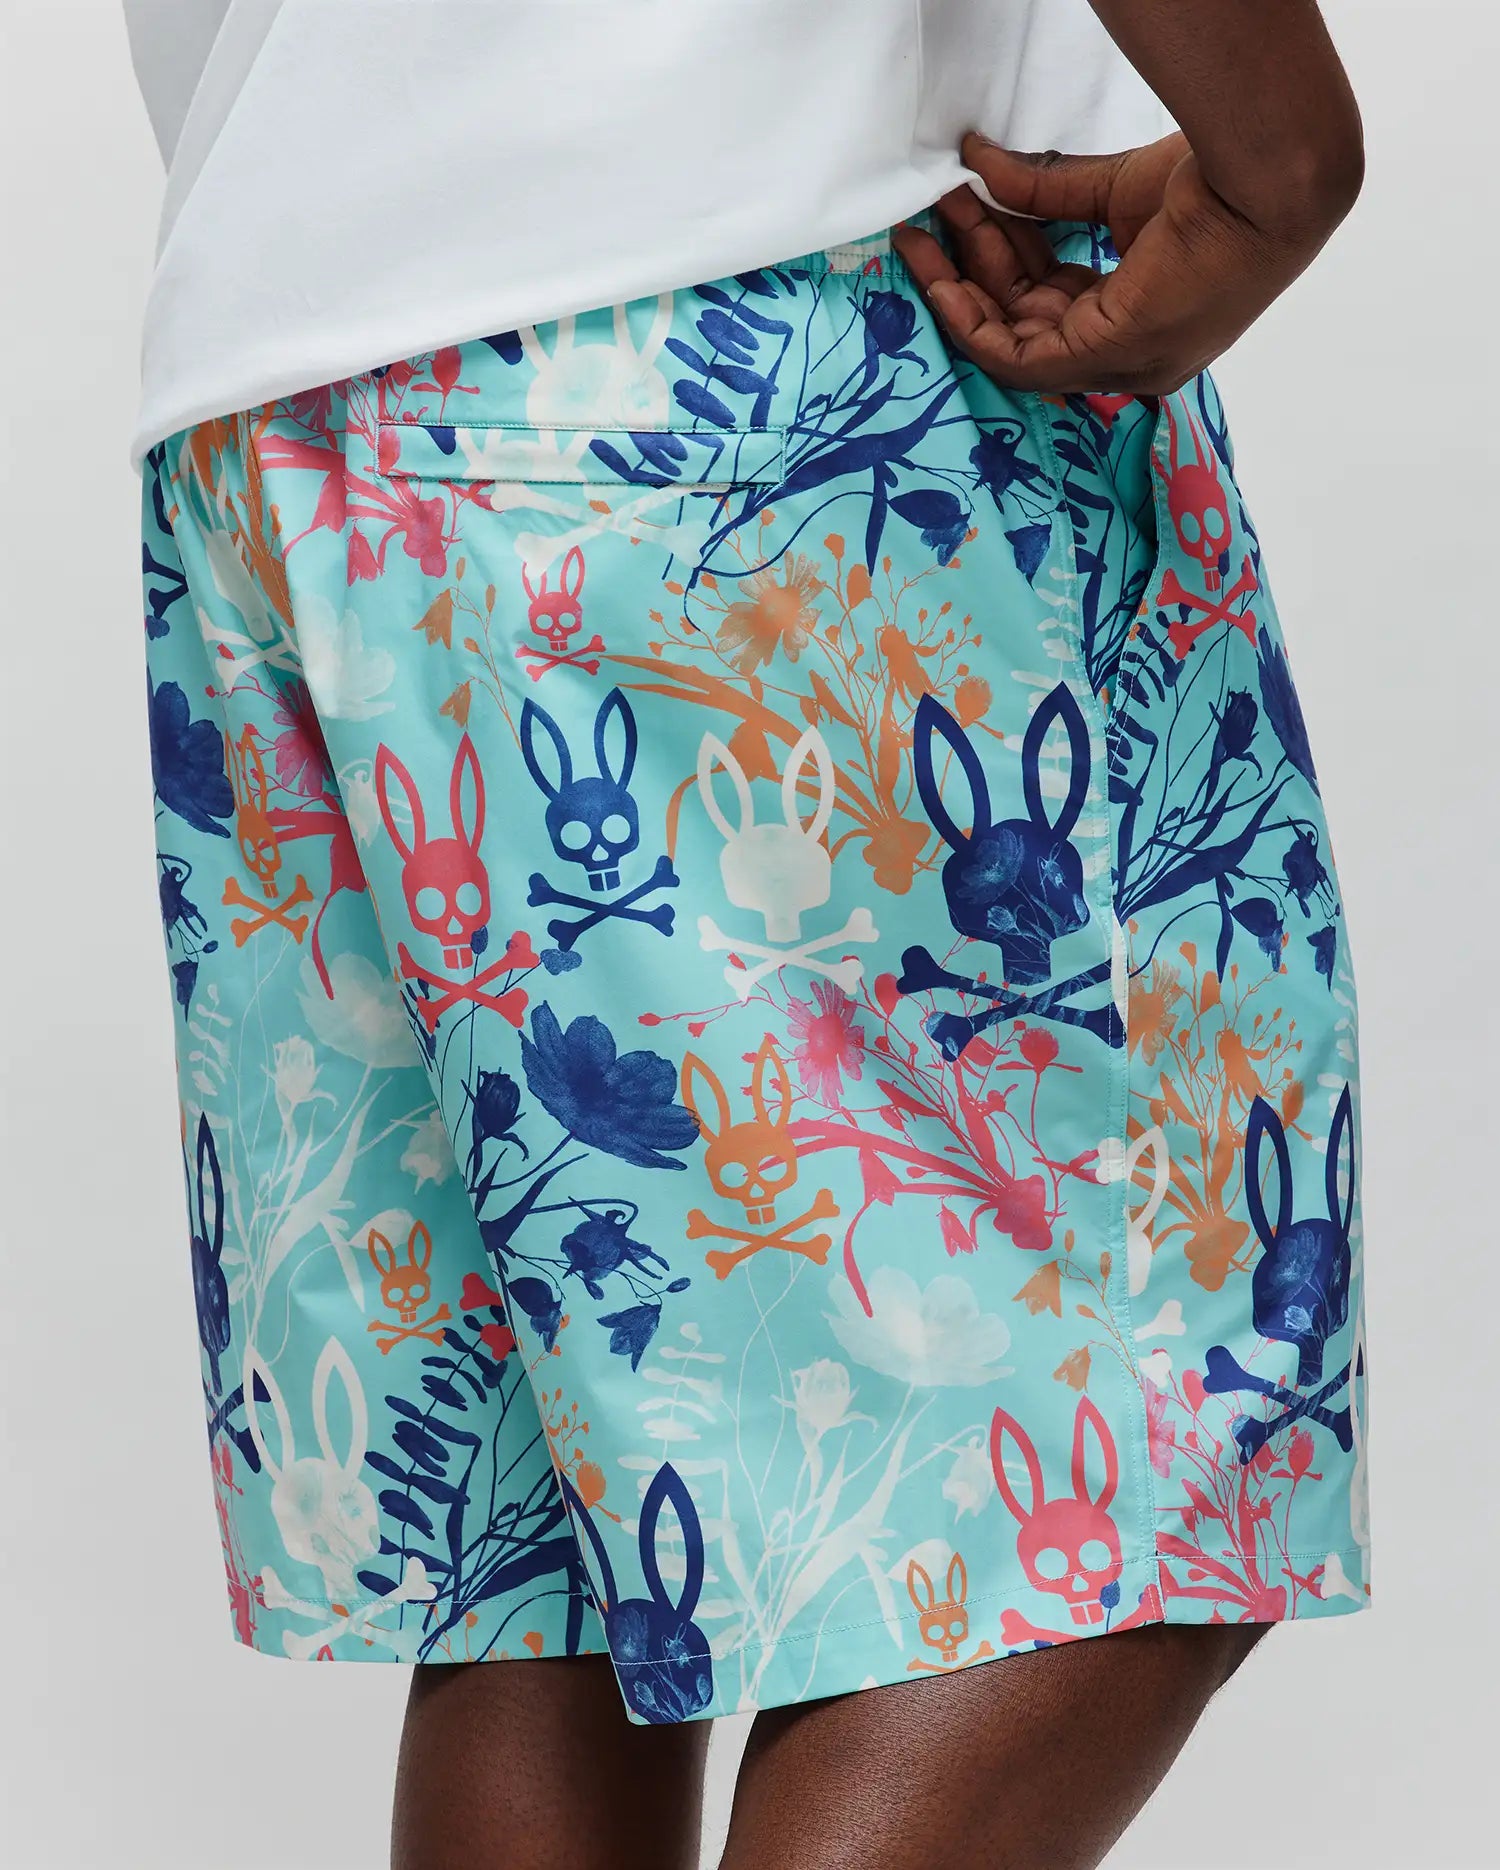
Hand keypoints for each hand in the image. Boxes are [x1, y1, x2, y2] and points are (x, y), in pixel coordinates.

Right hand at [893, 130, 1360, 395]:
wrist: (1262, 182)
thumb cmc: (1218, 184)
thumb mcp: (1112, 191)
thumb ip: (1044, 191)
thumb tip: (980, 164)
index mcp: (1143, 320)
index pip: (1055, 301)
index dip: (1002, 257)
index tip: (965, 211)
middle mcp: (1129, 356)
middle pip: (1025, 321)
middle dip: (971, 268)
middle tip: (931, 217)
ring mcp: (1117, 364)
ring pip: (1013, 341)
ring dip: (962, 288)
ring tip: (924, 232)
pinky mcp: (1105, 356)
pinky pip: (1014, 359)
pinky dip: (972, 322)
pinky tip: (941, 279)